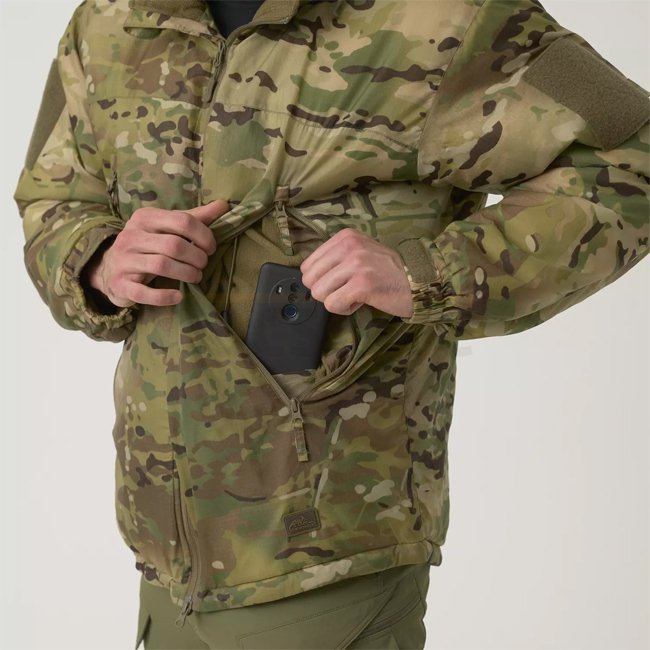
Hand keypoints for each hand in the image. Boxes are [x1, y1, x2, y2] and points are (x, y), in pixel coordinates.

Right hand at [87, 200, 228, 306]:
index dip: (204, 236)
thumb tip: (224, 205)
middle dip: (197, 257)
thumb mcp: (167, 227)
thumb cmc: (147, 245)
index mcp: (145, 217)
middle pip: (174, 245)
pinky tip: (179, 296)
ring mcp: (124, 260)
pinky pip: (144, 292)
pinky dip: (164, 296)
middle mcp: (132, 236)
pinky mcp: (121, 284)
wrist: (109, 269)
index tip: (211, 248)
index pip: (182, 220)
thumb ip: (194, 218)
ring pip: (161, 265)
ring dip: (186, 274)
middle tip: (203, 265)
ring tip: (196, 277)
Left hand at [299, 228, 413, 317]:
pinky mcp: (362, 285)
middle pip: (310, 280)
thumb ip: (337, 258)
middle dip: (326, 291)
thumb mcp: (362, 251)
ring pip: (319, 293)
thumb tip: (309, 275)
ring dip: (336, 300)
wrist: (419, 282)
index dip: (321, 280)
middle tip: (347, 290)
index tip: (341, 281)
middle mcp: (348, 246)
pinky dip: (345, 309)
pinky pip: (333, 304)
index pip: (308, 265)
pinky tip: (361, 302)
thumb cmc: (388, 272)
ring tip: (356, 295)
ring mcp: (355, 265)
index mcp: (345, 237)